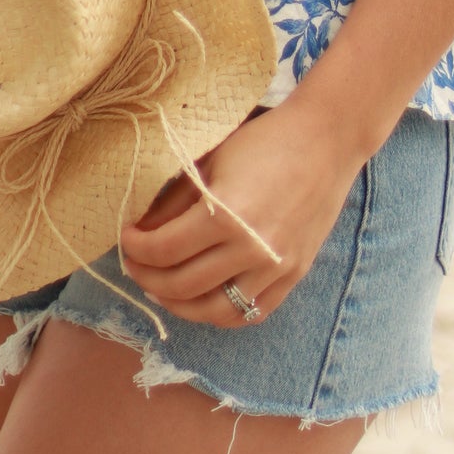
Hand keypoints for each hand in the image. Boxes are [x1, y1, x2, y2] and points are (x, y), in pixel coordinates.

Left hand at [117, 100, 363, 325]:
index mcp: (227, 215)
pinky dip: (220, 314)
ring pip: (213, 312)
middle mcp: (252, 249)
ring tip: (163, 289)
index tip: (126, 238)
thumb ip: (175, 200)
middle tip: (136, 264)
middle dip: (147, 278)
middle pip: (182, 286)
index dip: (136, 248)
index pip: (164, 250)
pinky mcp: (294, 275)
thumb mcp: (213, 160)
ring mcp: (276, 267)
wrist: (327, 139)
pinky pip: (250, 313)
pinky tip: (204, 299)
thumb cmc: (266, 140)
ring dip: (178, 305)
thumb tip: (142, 230)